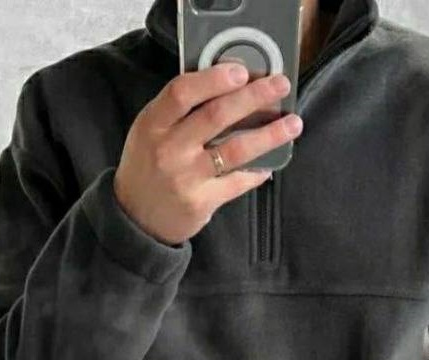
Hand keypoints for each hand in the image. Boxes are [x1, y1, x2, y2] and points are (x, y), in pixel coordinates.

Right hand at [113, 63, 301, 246]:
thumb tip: (226, 87)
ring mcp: (186, 177)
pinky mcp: (201, 202)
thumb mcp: (151, 132)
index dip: (213, 79)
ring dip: (269, 135)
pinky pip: (237, 182)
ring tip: (293, 124)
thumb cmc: (148, 167)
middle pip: (216, 116)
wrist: (135, 220)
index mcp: (153, 124)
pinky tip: (271, 163)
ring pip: (235, 150)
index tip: (241, 70)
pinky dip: (257, 171)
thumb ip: (179, 112)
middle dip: (253, 97)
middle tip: (279, 85)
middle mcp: (169, 149)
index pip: (182, 92)